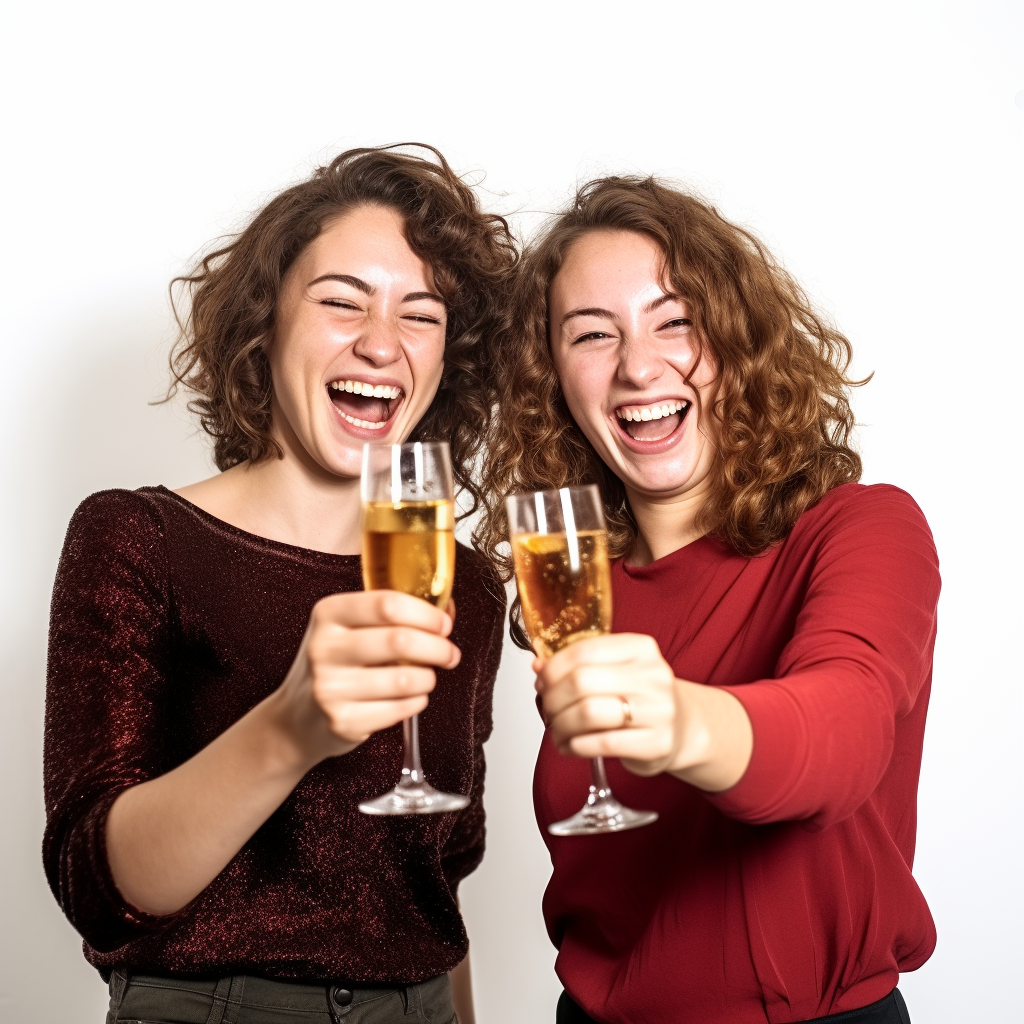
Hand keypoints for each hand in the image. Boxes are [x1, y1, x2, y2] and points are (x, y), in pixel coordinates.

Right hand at [272, 590, 460, 768]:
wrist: (296, 718)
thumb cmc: (336, 664)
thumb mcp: (348, 628)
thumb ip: (390, 616)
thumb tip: (446, 609)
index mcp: (328, 614)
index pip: (386, 603)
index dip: (425, 613)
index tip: (443, 624)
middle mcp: (323, 648)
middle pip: (400, 640)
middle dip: (438, 647)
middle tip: (449, 653)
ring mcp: (329, 687)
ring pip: (405, 679)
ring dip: (429, 678)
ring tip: (427, 677)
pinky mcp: (342, 721)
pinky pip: (400, 709)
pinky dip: (417, 702)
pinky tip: (411, 697)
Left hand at [535, 633, 681, 775]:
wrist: (682, 728)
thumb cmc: (640, 697)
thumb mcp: (615, 671)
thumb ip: (579, 665)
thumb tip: (539, 666)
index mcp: (641, 648)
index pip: (584, 650)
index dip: (554, 667)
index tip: (542, 680)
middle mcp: (654, 676)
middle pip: (582, 681)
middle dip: (553, 698)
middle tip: (547, 708)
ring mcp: (659, 710)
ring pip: (589, 713)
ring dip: (561, 724)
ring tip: (556, 730)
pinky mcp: (657, 743)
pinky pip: (603, 744)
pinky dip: (576, 746)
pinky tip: (570, 746)